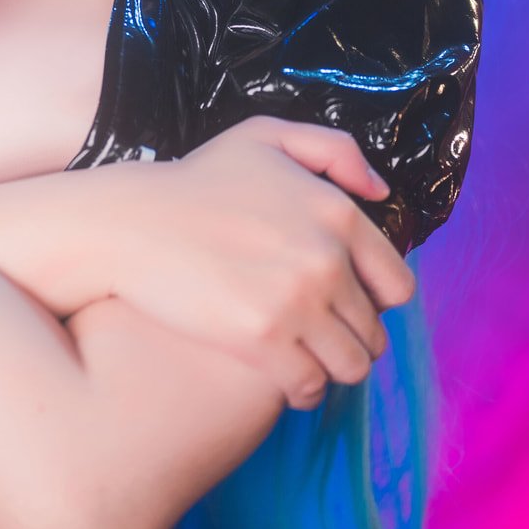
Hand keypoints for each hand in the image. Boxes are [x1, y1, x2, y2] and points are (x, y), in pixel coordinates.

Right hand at [99, 116, 415, 410]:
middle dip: (349, 338)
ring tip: (305, 359)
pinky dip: (302, 390)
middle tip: (317, 336)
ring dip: (331, 369)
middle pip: (372, 333)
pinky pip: (310, 387)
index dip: (373, 302)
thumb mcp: (265, 137)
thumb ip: (333, 151)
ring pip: (350, 366)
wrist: (132, 223)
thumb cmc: (196, 181)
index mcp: (337, 213)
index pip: (397, 287)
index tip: (344, 305)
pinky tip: (284, 378)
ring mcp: (296, 300)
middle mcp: (327, 258)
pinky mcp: (262, 339)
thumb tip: (381, 191)